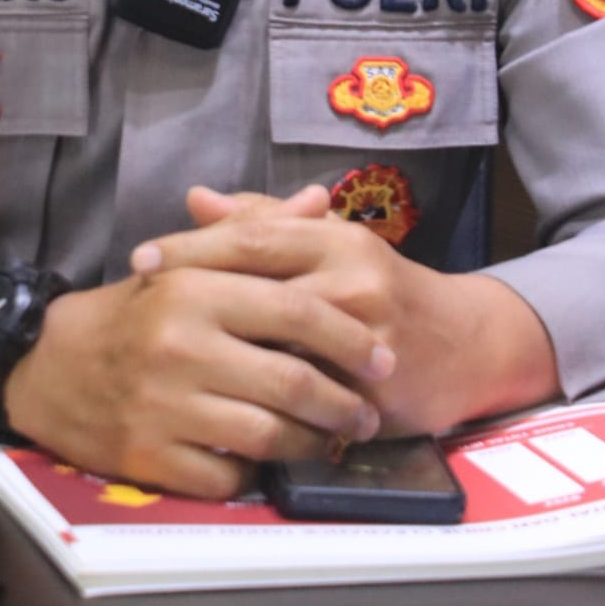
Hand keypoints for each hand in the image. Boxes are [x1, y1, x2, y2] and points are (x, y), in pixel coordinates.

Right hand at [1, 203, 393, 499]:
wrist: (46, 366)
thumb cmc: (130, 311)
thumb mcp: (188, 263)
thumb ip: (257, 232)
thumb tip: (321, 201)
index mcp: (194, 288)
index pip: (294, 311)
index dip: (349, 338)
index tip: (380, 356)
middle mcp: (180, 345)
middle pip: (291, 380)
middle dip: (344, 401)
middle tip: (369, 411)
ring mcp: (164, 405)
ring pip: (269, 436)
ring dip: (313, 442)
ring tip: (333, 438)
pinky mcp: (149, 458)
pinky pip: (229, 478)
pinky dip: (259, 473)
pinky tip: (271, 462)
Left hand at [130, 206, 559, 437]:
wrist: (465, 342)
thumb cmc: (382, 286)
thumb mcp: (329, 244)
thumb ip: (263, 220)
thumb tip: (196, 199)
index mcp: (335, 238)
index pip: (254, 237)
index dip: (194, 246)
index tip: (142, 257)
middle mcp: (352, 280)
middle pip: (260, 287)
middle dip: (196, 298)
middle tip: (139, 308)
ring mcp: (366, 338)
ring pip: (280, 347)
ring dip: (223, 355)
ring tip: (166, 361)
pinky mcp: (376, 392)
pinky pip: (307, 401)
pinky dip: (263, 403)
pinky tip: (217, 406)